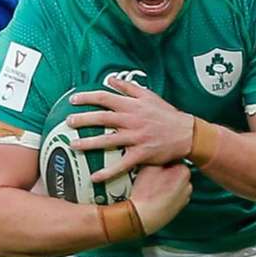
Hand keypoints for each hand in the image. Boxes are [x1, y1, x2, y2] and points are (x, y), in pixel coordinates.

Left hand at [67, 77, 193, 182]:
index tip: (73, 100)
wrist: (187, 134)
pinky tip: (94, 177)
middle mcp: (132, 120)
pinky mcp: (141, 154)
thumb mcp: (150, 96)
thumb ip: (129, 88)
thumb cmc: (167, 114)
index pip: (105, 98)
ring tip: (73, 145)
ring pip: (107, 140)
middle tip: (68, 122)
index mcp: (132, 105)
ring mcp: (136, 138)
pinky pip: (121, 164)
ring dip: (88, 143)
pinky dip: (107, 171)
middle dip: (82, 119)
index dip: (87, 98)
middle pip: (102, 118)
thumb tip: (111, 79)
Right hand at [130, 164, 192, 233]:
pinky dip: (165, 195)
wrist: (142, 216)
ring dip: (165, 184)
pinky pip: (172, 196)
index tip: (155, 165)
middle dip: (164, 173)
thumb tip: (161, 155)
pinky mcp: (178, 208)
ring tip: (151, 188)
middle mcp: (188, 185)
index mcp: (184, 172)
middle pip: (175, 172)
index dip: (162, 162)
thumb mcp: (150, 165)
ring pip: (173, 184)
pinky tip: (154, 197)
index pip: (174, 160)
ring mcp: (184, 198)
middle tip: (151, 177)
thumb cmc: (146, 193)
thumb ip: (160, 157)